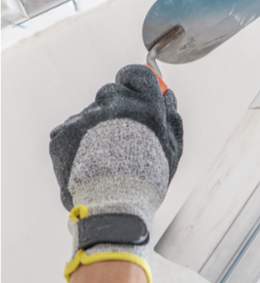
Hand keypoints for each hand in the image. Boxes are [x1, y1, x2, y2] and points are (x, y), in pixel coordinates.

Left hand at [49, 65, 183, 282]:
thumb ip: (172, 118)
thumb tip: (168, 95)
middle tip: (119, 137)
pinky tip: (87, 163)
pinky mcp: (64, 132)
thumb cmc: (147, 180)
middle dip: (116, 108)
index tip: (132, 89)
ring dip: (96, 129)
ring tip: (104, 159)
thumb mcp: (172, 150)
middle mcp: (116, 106)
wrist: (113, 207)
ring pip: (91, 114)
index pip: (138, 75)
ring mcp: (87, 117)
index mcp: (146, 108)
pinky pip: (71, 130)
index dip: (134, 81)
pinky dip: (78, 143)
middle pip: (112, 92)